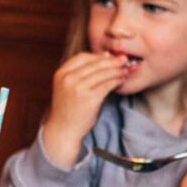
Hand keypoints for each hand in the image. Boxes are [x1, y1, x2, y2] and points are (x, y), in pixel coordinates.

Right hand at [39, 52, 129, 168]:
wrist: (63, 130)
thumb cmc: (69, 108)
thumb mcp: (69, 86)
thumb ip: (83, 73)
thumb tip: (105, 56)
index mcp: (61, 73)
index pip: (83, 57)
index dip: (98, 56)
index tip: (109, 57)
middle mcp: (68, 79)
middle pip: (95, 63)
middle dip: (112, 61)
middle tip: (124, 59)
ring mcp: (78, 88)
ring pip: (103, 73)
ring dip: (117, 70)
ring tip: (125, 70)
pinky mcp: (89, 99)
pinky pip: (107, 85)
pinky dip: (116, 81)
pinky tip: (121, 80)